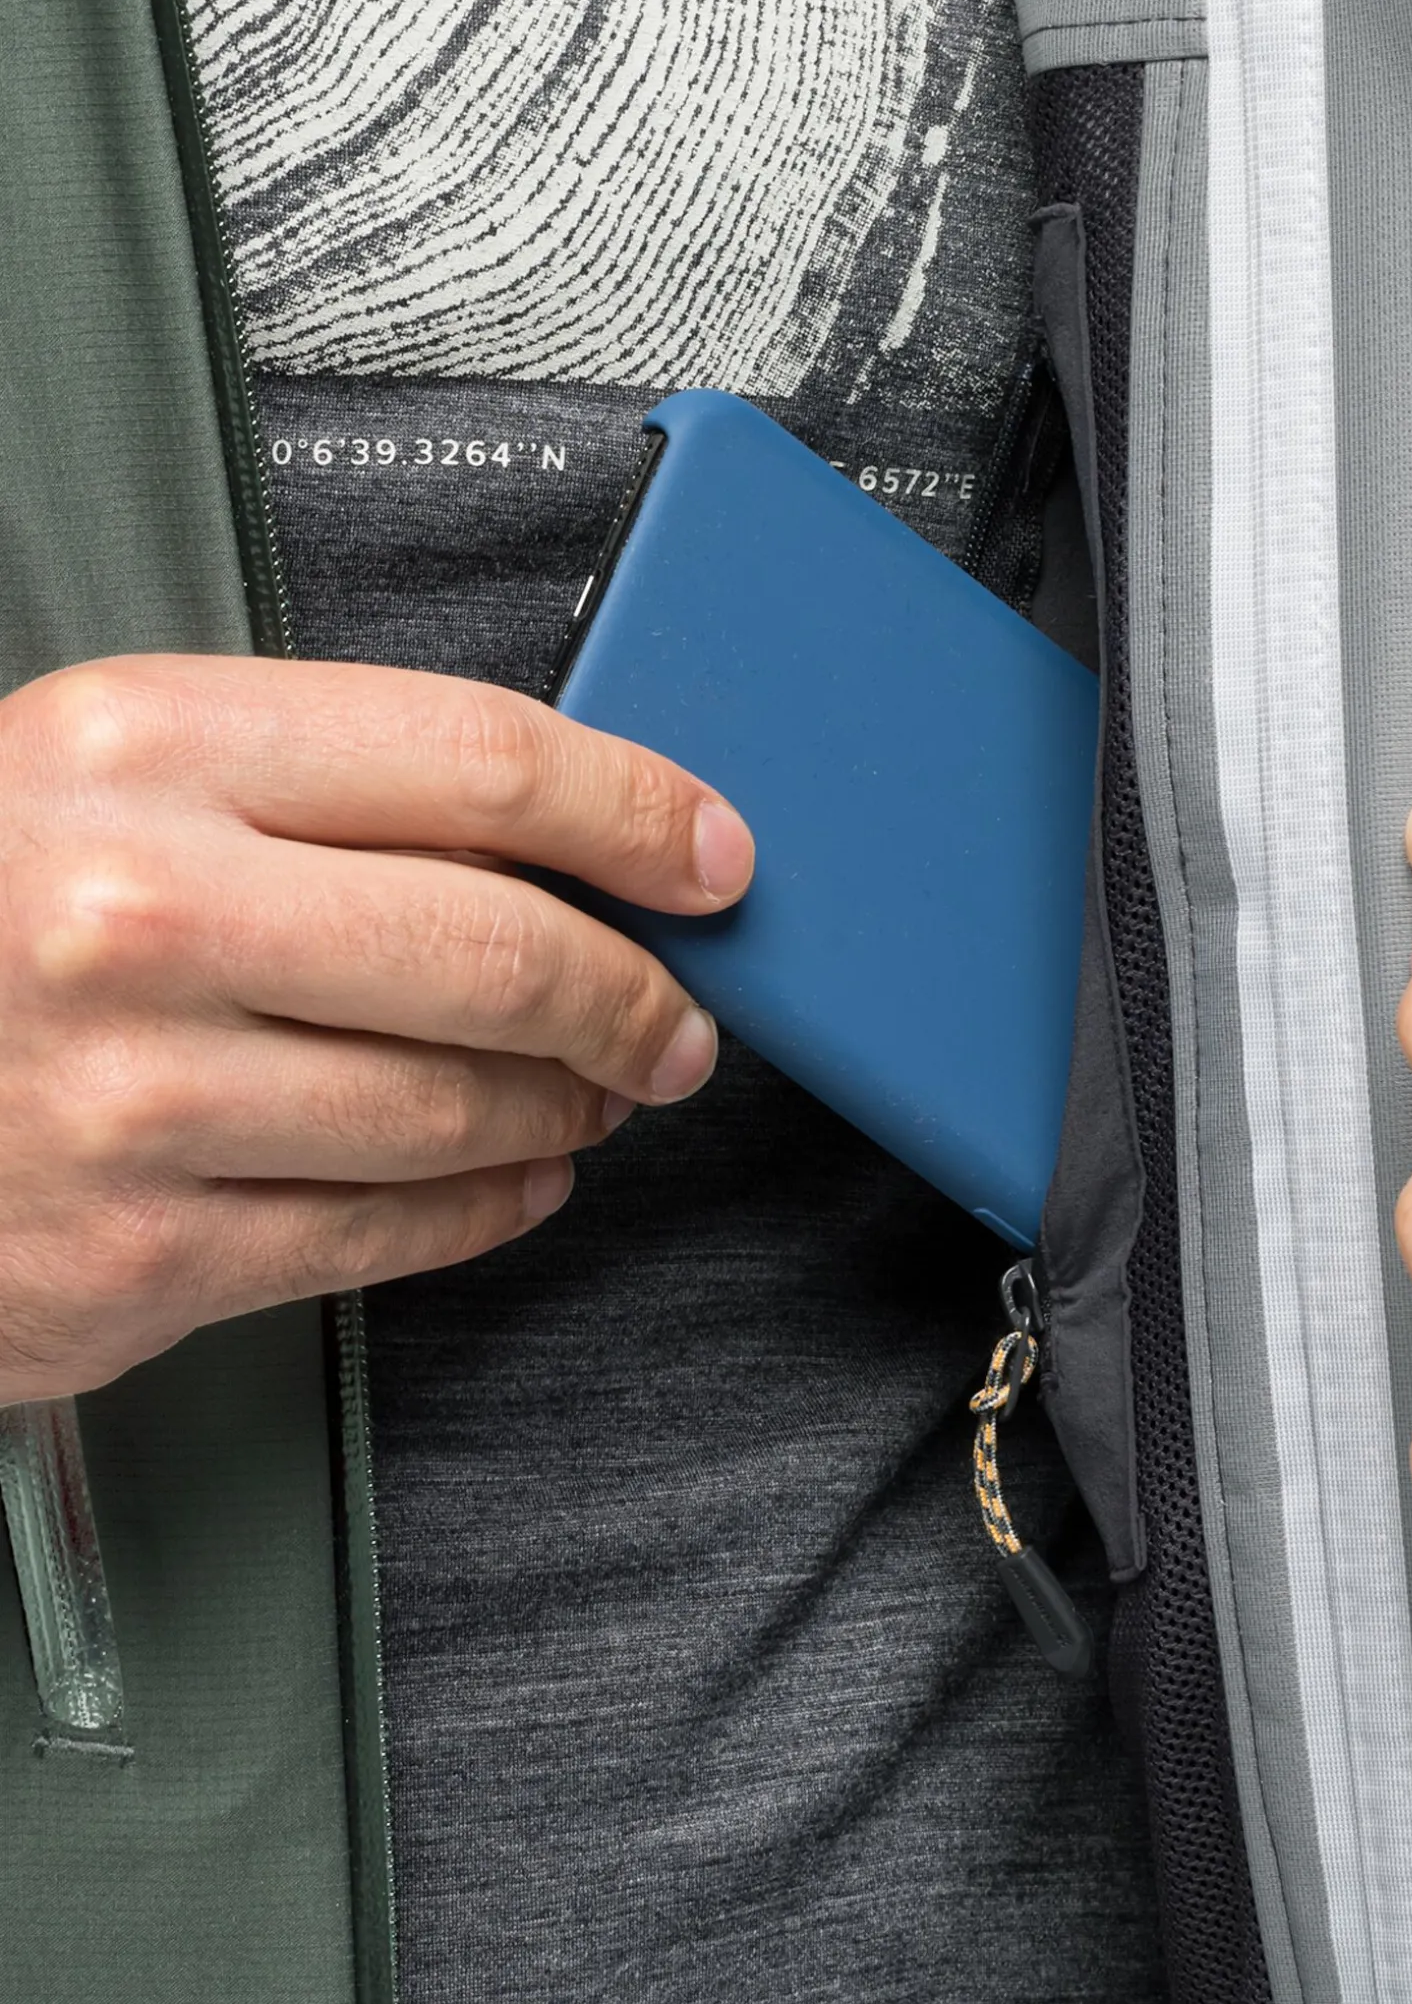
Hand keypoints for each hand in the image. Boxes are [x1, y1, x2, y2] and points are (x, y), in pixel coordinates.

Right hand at [0, 655, 752, 1400]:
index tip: (709, 853)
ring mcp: (133, 1100)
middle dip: (633, 993)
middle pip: (500, 951)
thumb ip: (319, 784)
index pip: (479, 760)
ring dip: (570, 1104)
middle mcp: (138, 914)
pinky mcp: (134, 1259)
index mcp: (143, 744)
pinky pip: (387, 1234)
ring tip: (595, 1088)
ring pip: (461, 1110)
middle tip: (677, 1017)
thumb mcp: (110, 770)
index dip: (635, 809)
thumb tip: (561, 839)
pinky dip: (489, 1206)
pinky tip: (516, 1174)